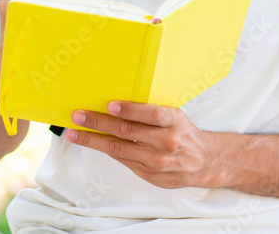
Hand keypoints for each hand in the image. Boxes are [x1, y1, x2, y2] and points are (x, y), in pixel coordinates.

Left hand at [64, 101, 217, 189]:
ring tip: (75, 133)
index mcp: (174, 122)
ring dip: (94, 140)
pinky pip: (123, 160)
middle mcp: (166, 142)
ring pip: (119, 149)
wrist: (203, 162)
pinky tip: (93, 143)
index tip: (110, 104)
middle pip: (128, 132)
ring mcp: (157, 162)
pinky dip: (106, 150)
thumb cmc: (184, 132)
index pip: (151, 114)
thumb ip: (152, 113)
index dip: (130, 109)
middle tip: (78, 116)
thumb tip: (117, 103)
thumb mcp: (175, 116)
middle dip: (99, 123)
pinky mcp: (149, 175)